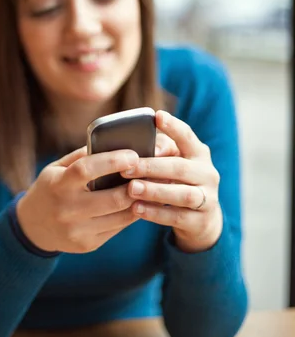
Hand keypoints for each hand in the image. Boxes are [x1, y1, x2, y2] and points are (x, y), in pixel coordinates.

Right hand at [16, 147, 140, 253]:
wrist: (32, 227)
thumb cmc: (51, 188)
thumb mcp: (57, 168)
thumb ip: (82, 156)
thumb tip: (114, 143)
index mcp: (58, 185)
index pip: (87, 170)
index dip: (113, 161)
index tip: (133, 154)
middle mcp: (67, 210)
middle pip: (112, 198)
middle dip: (136, 185)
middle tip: (150, 172)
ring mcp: (77, 231)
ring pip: (121, 216)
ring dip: (139, 200)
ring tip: (150, 186)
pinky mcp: (87, 245)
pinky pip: (117, 228)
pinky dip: (131, 214)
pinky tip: (138, 203)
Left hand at [121, 110, 222, 252]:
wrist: (200, 220)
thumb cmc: (177, 182)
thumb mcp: (173, 164)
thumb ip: (161, 152)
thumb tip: (145, 148)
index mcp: (199, 153)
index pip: (187, 136)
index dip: (173, 126)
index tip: (157, 116)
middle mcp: (208, 174)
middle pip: (180, 168)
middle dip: (151, 167)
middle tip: (127, 168)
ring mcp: (208, 198)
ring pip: (183, 194)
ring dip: (155, 191)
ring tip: (132, 189)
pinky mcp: (201, 221)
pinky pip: (178, 217)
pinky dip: (156, 213)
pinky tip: (137, 209)